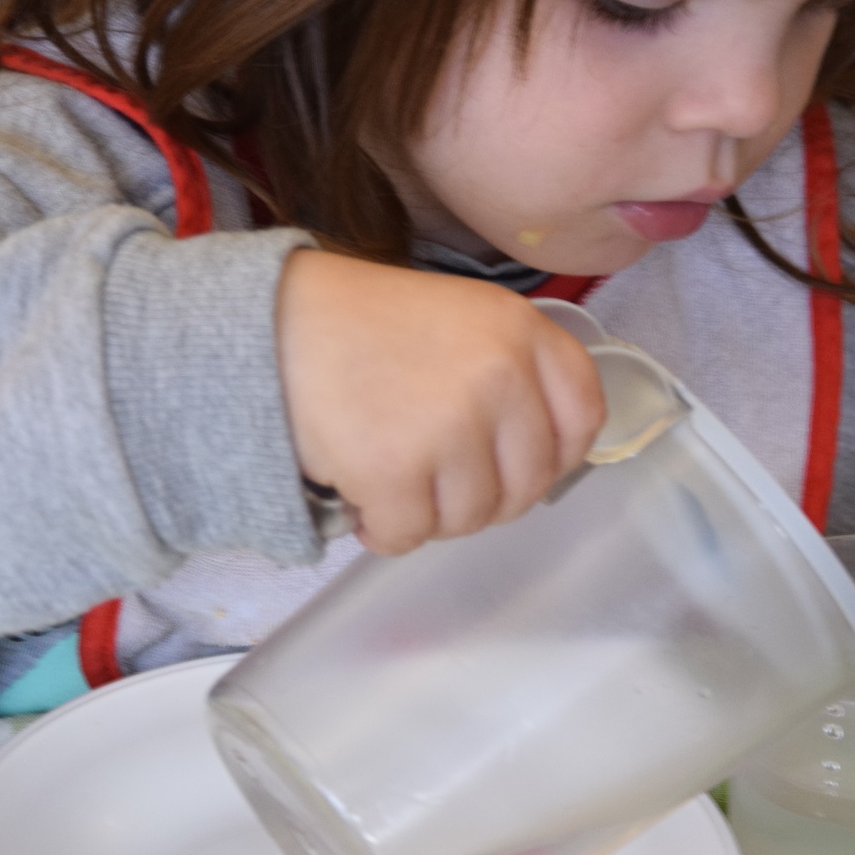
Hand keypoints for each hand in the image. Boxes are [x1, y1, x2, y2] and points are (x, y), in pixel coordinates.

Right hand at [276, 250, 605, 554]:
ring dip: (429, 514)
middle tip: (432, 477)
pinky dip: (384, 529)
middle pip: (526, 485)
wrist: (272, 324)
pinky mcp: (396, 468)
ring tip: (390, 475)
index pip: (582, 418)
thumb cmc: (365, 327)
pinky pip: (410, 535)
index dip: (555, 457)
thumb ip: (515, 373)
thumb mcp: (464, 319)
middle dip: (480, 496)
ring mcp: (451, 423)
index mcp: (522, 330)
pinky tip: (361, 494)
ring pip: (471, 518)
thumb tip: (545, 461)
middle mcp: (499, 374)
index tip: (515, 465)